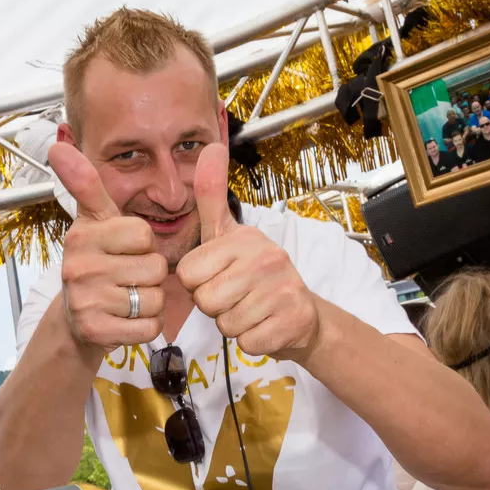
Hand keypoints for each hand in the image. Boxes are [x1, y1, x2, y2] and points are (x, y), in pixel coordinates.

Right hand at [48, 143, 166, 351]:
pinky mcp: (96, 332)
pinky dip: (146, 327)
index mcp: (82, 235)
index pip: (144, 233)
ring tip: (126, 299)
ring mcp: (85, 301)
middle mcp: (78, 267)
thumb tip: (58, 146)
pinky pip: (149, 327)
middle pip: (154, 268)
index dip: (143, 245)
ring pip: (154, 299)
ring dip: (149, 303)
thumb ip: (86, 184)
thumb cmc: (96, 264)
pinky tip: (127, 320)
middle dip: (149, 276)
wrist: (77, 321)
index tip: (124, 251)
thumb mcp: (94, 222)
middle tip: (126, 279)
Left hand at [177, 143, 319, 362]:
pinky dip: (252, 341)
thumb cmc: (254, 275)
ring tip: (251, 310)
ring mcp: (282, 290)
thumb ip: (211, 196)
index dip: (198, 283)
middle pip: (205, 300)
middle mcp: (266, 258)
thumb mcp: (228, 234)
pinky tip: (265, 325)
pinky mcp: (291, 321)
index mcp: (244, 238)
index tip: (220, 277)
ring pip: (225, 324)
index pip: (188, 274)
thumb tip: (209, 147)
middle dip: (215, 307)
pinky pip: (246, 342)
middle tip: (237, 298)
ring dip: (233, 325)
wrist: (302, 315)